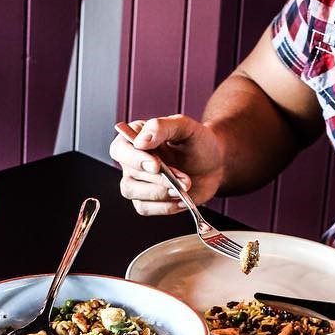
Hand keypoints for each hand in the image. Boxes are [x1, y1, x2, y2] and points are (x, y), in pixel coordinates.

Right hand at [108, 115, 225, 215]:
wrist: (214, 165)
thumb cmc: (198, 143)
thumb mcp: (185, 127)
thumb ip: (162, 127)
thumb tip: (140, 141)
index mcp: (135, 137)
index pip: (119, 149)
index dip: (134, 159)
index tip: (156, 165)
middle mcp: (131, 161)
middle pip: (130, 174)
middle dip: (159, 178)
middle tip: (184, 178)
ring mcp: (136, 182)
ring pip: (132, 192)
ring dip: (160, 193)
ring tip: (184, 187)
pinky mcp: (146, 200)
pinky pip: (144, 208)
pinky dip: (165, 206)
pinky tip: (182, 198)